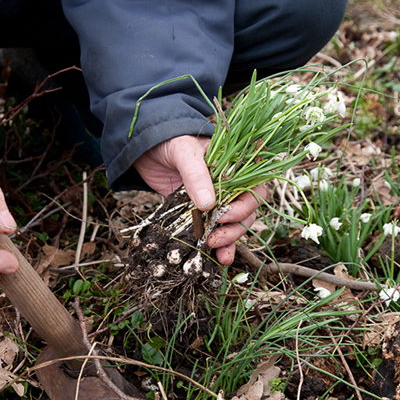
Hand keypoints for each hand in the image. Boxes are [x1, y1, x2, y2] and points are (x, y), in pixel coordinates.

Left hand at [133, 135, 263, 264]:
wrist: (145, 146)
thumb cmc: (170, 140)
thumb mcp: (184, 152)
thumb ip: (196, 175)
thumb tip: (208, 205)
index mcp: (236, 166)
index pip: (254, 190)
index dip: (244, 206)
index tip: (224, 215)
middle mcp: (231, 185)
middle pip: (247, 212)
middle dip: (234, 228)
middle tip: (214, 237)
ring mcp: (216, 200)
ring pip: (234, 225)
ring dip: (228, 240)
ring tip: (214, 250)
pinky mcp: (201, 213)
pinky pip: (215, 231)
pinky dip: (218, 246)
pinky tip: (218, 258)